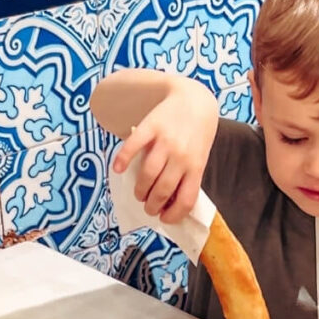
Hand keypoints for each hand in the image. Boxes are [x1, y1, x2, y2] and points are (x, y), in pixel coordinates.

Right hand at [112, 92, 215, 222]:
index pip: (186, 200)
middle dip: (152, 205)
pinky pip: (133, 146)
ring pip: (147, 174)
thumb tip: (170, 203)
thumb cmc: (197, 133)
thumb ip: (187, 176)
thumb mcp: (200, 156)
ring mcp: (165, 141)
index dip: (173, 215)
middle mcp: (181, 156)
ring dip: (140, 190)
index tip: (164, 218)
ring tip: (138, 193)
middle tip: (147, 207)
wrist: (194, 100)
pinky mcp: (150, 126)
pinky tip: (118, 169)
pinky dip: (122, 160)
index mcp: (196, 166)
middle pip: (163, 190)